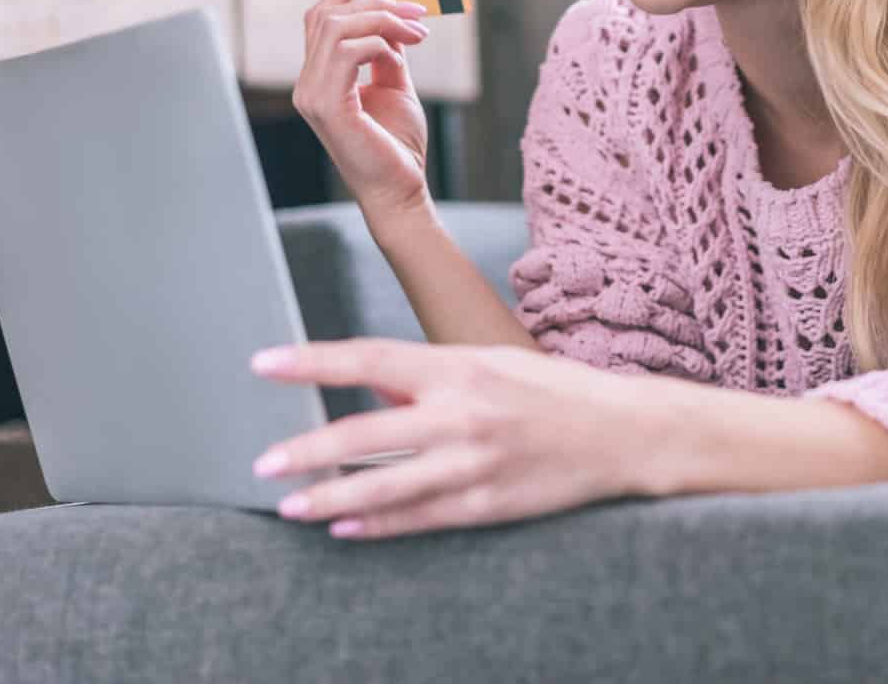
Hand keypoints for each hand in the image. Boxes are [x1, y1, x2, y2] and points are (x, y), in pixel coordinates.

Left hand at [247, 338, 653, 539]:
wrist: (624, 433)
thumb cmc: (556, 392)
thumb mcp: (491, 364)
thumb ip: (430, 376)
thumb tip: (374, 385)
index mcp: (460, 367)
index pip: (368, 358)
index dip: (311, 362)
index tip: (263, 365)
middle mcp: (462, 413)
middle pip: (364, 433)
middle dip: (307, 449)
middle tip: (264, 461)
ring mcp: (474, 462)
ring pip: (384, 486)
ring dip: (330, 497)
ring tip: (290, 504)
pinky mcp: (488, 502)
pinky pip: (420, 518)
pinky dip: (378, 525)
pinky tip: (344, 529)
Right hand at [294, 0, 433, 212]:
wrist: (400, 189)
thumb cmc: (397, 143)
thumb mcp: (394, 84)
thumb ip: (387, 51)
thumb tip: (392, 18)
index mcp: (318, 77)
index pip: (320, 18)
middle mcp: (306, 83)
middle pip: (328, 15)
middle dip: (374, 0)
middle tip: (418, 8)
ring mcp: (310, 94)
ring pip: (337, 27)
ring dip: (383, 20)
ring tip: (420, 32)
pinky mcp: (325, 105)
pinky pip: (349, 50)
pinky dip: (380, 43)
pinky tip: (404, 55)